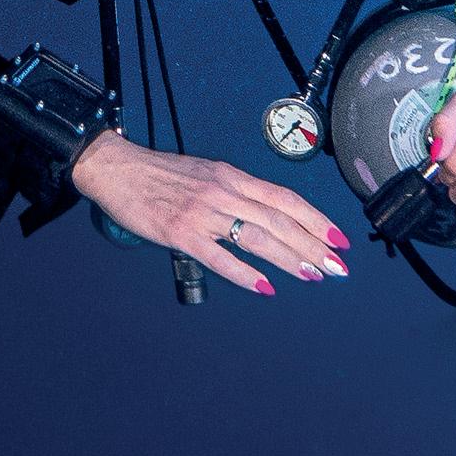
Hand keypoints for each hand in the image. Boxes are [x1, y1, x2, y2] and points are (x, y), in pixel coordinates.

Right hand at [71, 130, 350, 295]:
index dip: (315, 218)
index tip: (337, 238)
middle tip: (337, 265)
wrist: (118, 169)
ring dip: (289, 258)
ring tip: (312, 274)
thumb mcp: (207, 173)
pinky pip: (219, 256)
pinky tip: (264, 287)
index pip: (284, 198)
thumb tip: (269, 215)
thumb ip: (236, 193)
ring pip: (257, 236)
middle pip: (279, 219)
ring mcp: (202, 213)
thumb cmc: (161, 174)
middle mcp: (223, 192)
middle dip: (313, 243)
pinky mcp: (181, 233)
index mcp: (232, 176)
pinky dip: (244, 273)